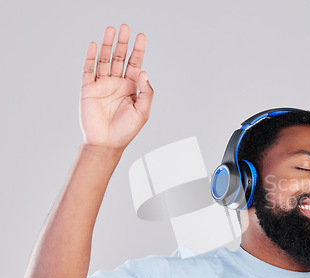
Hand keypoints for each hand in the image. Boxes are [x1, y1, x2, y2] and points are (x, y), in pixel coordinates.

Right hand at [80, 24, 153, 150]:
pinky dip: (90, 57)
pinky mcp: (88, 89)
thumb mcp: (143, 112)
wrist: (107, 143)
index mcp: (131, 87)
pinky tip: (93, 45)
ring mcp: (102, 84)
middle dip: (122, 43)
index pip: (135, 64)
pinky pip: (89, 70)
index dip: (138, 50)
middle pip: (119, 57)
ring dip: (107, 45)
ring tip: (110, 30)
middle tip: (125, 27)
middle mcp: (117, 83)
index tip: (141, 36)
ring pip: (104, 60)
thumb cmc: (126, 130)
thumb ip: (146, 92)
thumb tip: (144, 72)